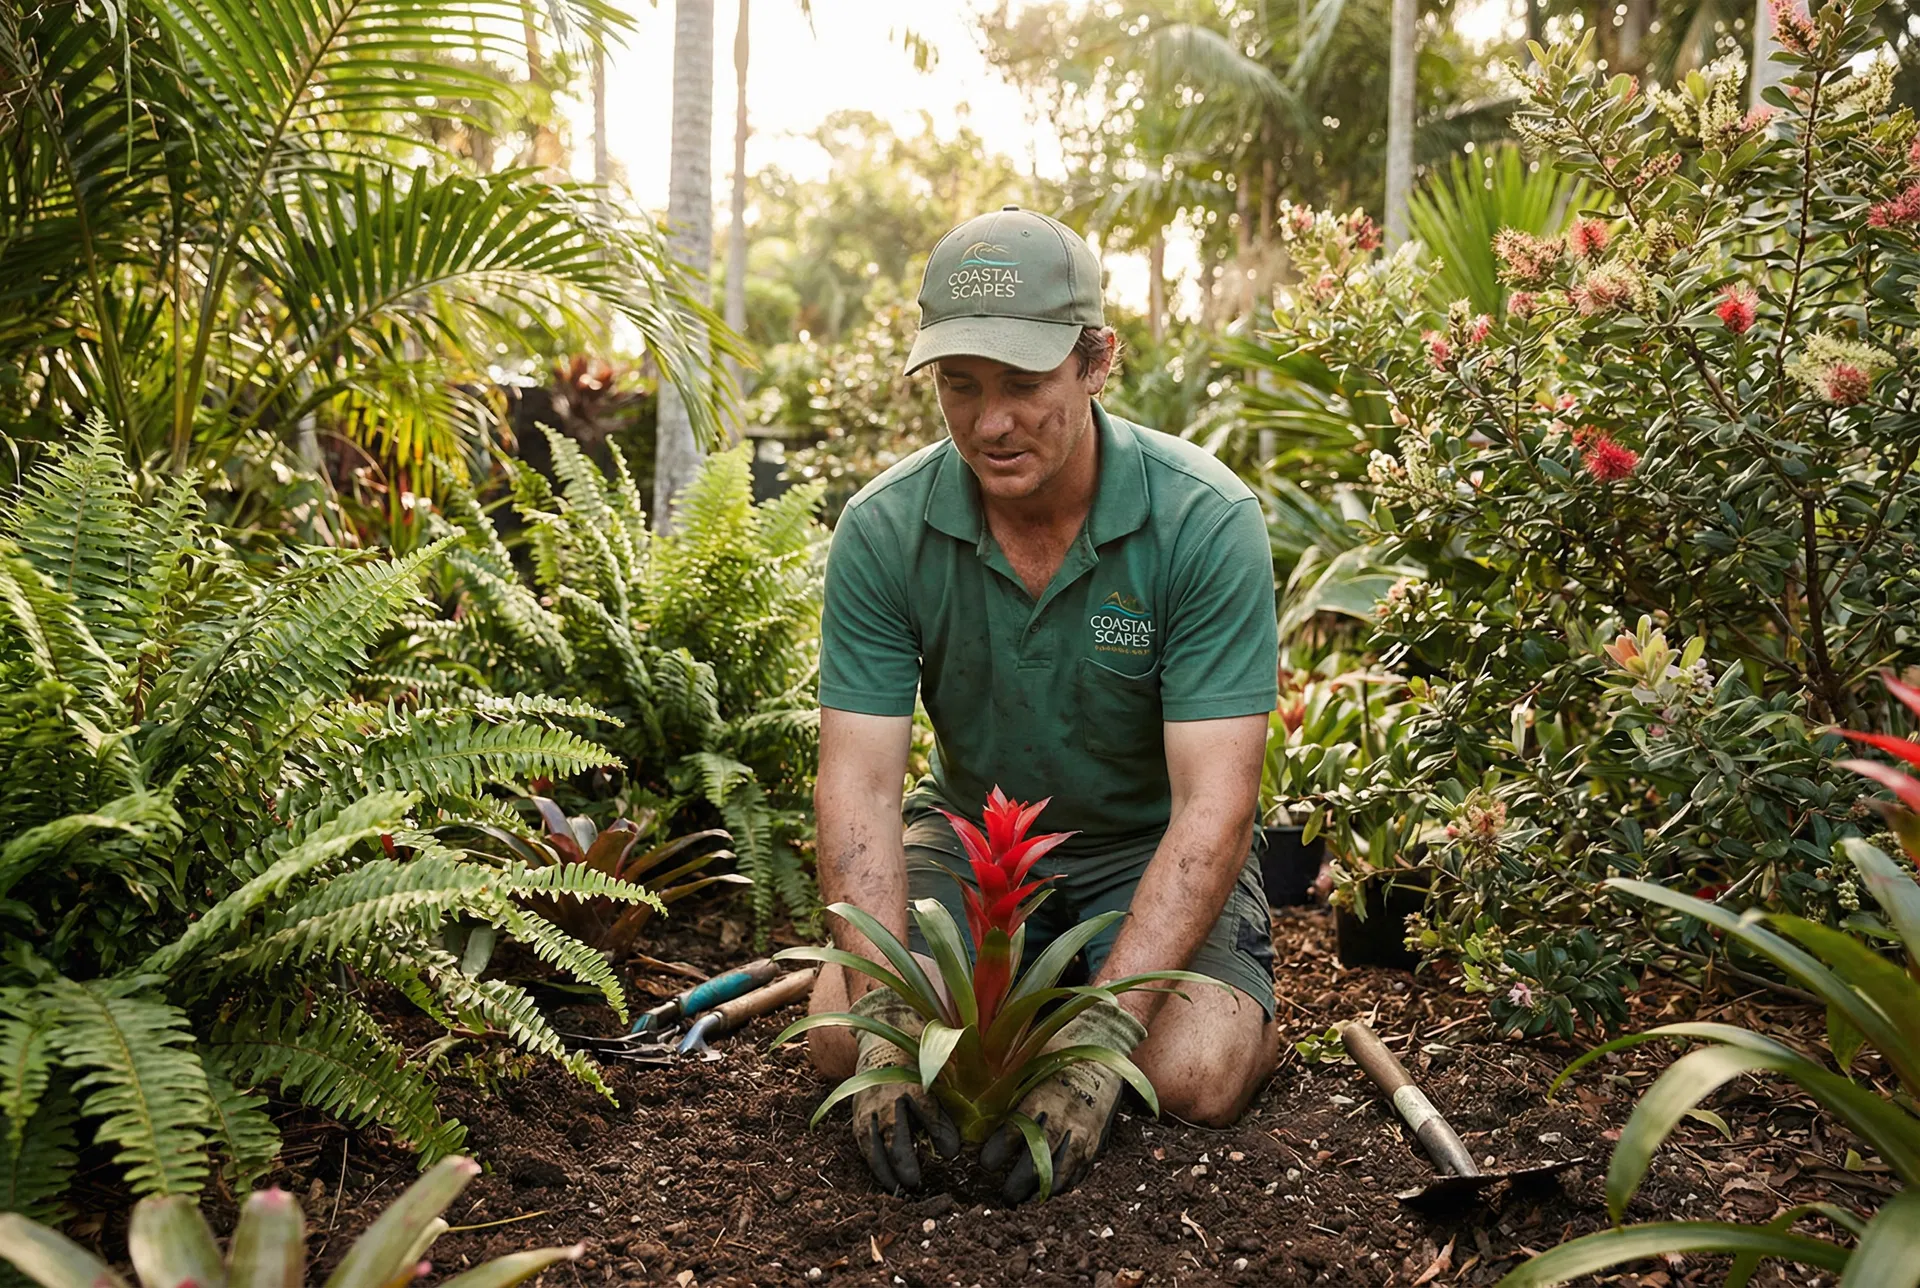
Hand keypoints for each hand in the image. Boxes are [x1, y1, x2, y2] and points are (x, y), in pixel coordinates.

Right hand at [848, 988, 959, 1190]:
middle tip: (915, 1181)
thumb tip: (964, 1141)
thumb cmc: (921, 1056)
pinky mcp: (858, 1114)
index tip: (952, 1152)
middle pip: (890, 1128)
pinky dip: (873, 1163)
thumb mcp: (941, 1071)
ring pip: (871, 1140)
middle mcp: (885, 1092)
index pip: (924, 1106)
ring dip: (884, 1167)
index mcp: (911, 1077)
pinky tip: (887, 1183)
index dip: (938, 1131)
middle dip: (901, 1157)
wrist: (882, 1035)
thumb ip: (953, 1103)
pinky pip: (862, 1142)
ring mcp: (867, 1104)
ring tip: (899, 1189)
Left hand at [980, 998, 1146, 1202]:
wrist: (1104, 1051)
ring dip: (1041, 1190)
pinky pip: (1080, 1171)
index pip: (1018, 1128)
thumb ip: (1007, 1086)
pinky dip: (1063, 1186)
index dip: (1000, 1149)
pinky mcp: (1095, 1140)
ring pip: (1062, 1171)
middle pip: (1040, 1158)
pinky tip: (1047, 1194)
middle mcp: (1065, 1115)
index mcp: (1044, 1094)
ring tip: (1023, 1201)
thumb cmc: (1057, 1054)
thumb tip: (971, 1106)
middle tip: (1003, 1194)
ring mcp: (1083, 1131)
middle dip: (1019, 1181)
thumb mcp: (1030, 1062)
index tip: (985, 1162)